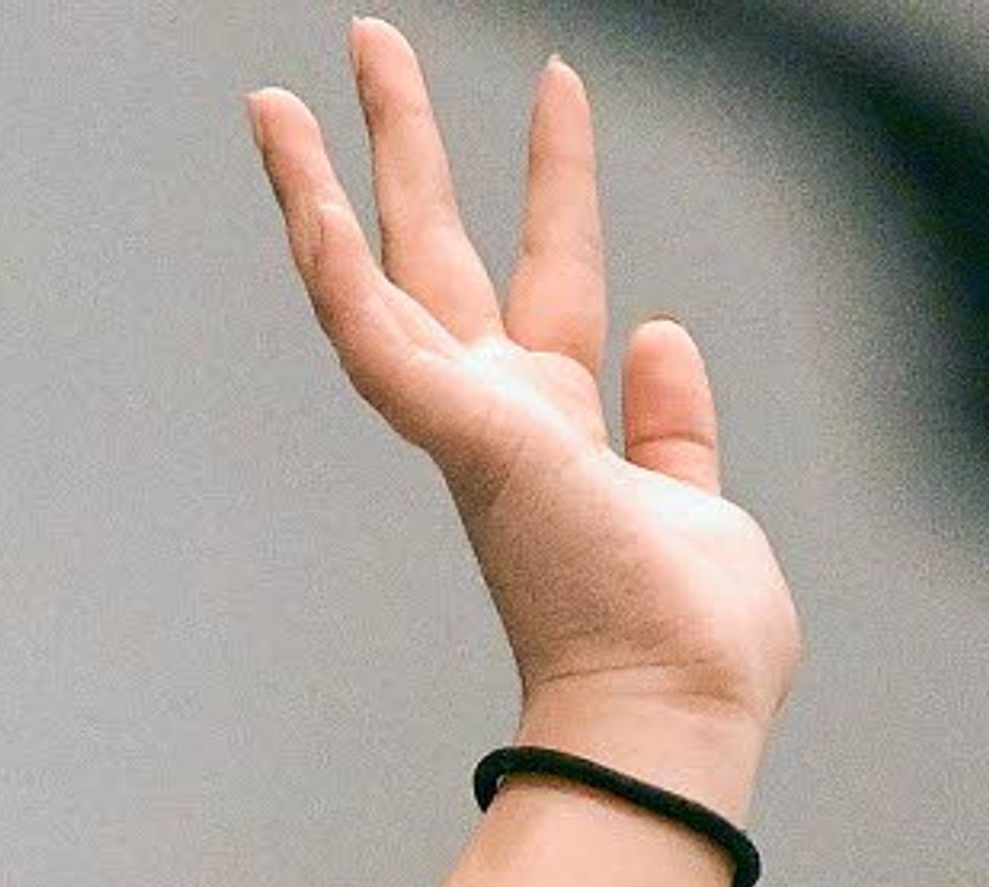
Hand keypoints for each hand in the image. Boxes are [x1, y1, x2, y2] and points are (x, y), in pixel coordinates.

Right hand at [249, 22, 799, 784]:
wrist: (672, 716)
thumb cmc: (689, 650)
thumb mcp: (700, 507)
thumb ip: (673, 426)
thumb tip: (664, 331)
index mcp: (558, 431)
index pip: (549, 274)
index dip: (555, 179)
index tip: (560, 85)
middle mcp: (500, 419)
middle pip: (440, 249)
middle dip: (403, 143)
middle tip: (368, 42)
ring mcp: (472, 428)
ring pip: (379, 279)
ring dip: (325, 184)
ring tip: (288, 90)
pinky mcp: (462, 439)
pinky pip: (376, 339)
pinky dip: (333, 266)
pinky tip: (301, 188)